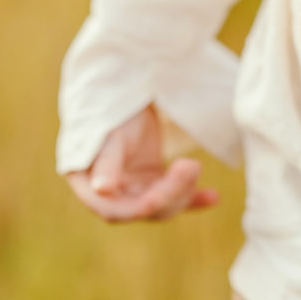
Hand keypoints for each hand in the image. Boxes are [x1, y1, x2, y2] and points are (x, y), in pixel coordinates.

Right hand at [64, 104, 219, 222]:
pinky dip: (194, 199)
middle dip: (168, 193)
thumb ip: (107, 162)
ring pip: (160, 205)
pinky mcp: (153, 184)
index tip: (160, 196)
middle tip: (190, 165)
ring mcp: (132, 189)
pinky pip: (175, 198)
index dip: (137, 208)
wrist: (128, 89)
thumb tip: (101, 190)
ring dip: (182, 191)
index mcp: (87, 183)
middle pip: (140, 208)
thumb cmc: (112, 109)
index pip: (112, 210)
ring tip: (194, 165)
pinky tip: (213, 196)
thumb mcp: (110, 133)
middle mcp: (109, 192)